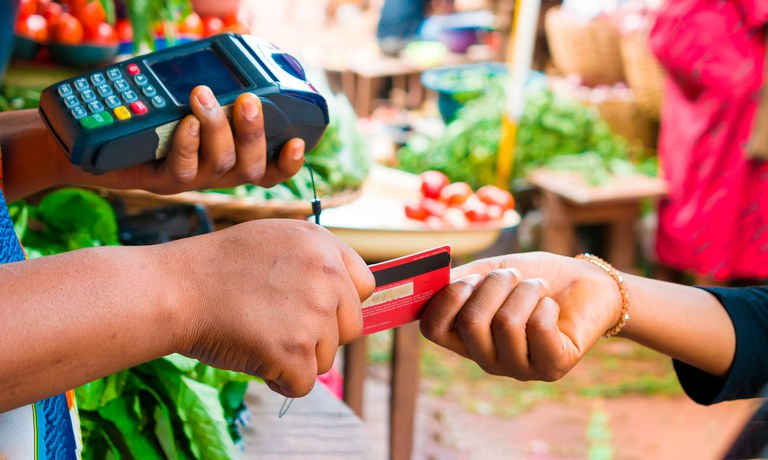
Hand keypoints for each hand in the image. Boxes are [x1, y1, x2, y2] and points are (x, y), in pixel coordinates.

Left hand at [69, 85, 305, 193]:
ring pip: (220, 166)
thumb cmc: (141, 113)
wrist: (87, 139)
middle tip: (249, 99)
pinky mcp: (159, 182)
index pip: (269, 169)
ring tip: (203, 95)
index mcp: (227, 156)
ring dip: (217, 128)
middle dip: (254, 133)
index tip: (298, 141)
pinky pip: (182, 170)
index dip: (288, 163)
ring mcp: (188, 180)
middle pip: (251, 168)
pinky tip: (185, 122)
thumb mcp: (181, 92)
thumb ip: (213, 79)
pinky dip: (188, 144)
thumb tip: (240, 45)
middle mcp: (214, 173)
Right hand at [166, 219, 374, 396]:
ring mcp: (314, 314)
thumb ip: (314, 261)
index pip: (363, 287)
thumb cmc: (216, 268)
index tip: (314, 311)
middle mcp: (327, 276)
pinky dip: (278, 379)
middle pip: (351, 328)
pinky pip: (303, 384)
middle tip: (277, 325)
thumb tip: (342, 294)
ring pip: (326, 358)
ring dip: (296, 357)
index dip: (339, 305)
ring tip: (258, 333)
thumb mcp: (275, 239)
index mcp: (323, 246)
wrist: (176, 288)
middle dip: (320, 336)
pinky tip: (252, 354)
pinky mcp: (296, 350)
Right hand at [419, 252, 621, 381]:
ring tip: (537, 287)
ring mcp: (518, 367)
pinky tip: (552, 307)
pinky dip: (545, 305)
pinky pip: (538, 329)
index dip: (446, 300)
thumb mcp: (491, 272)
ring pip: (506, 323)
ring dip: (525, 291)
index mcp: (465, 336)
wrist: (585, 283)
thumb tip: (432, 281)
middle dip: (495, 285)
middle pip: (471, 323)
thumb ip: (460, 279)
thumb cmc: (534, 277)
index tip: (469, 279)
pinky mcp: (551, 368)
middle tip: (513, 274)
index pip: (433, 329)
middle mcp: (487, 358)